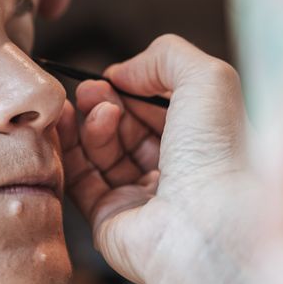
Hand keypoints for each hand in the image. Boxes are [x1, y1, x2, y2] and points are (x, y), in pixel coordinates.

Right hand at [58, 34, 282, 283]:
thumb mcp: (206, 79)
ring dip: (88, 123)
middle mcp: (171, 173)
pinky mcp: (109, 219)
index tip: (111, 77)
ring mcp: (139, 198)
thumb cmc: (219, 154)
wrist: (208, 227)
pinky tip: (63, 124)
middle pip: (125, 130)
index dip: (131, 90)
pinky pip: (80, 180)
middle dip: (103, 104)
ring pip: (100, 153)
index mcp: (200, 144)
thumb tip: (122, 72)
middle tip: (88, 91)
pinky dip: (67, 149)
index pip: (155, 112)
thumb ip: (165, 56)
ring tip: (84, 108)